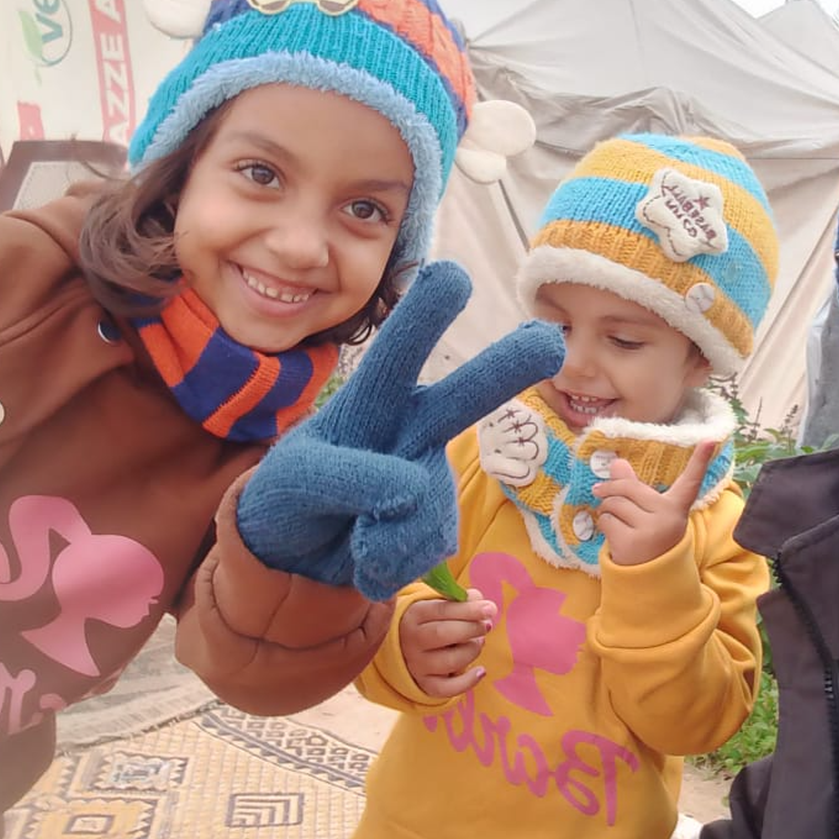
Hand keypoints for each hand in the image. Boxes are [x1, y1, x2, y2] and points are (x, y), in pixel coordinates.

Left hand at [235, 260, 564, 599]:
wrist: (294, 559)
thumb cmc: (290, 496)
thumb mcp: (294, 480)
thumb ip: (347, 476)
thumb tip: (411, 487)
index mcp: (370, 402)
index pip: (395, 354)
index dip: (422, 314)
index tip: (452, 274)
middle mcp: (412, 429)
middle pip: (462, 397)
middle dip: (505, 367)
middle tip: (549, 341)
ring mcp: (431, 476)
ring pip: (429, 505)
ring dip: (386, 536)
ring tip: (350, 539)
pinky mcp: (437, 524)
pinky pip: (428, 547)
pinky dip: (389, 564)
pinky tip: (368, 556)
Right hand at [400, 590, 495, 697]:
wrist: (408, 646)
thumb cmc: (434, 620)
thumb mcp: (443, 604)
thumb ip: (464, 601)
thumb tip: (485, 606)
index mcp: (415, 614)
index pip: (443, 610)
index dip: (469, 609)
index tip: (490, 608)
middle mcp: (412, 640)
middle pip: (443, 634)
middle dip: (472, 629)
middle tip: (486, 626)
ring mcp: (417, 665)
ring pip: (449, 661)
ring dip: (472, 650)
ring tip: (479, 642)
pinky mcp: (425, 685)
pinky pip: (447, 689)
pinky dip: (468, 681)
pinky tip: (481, 671)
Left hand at [593, 442, 713, 565]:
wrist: (649, 579)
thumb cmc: (648, 537)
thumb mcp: (648, 512)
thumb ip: (633, 486)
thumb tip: (617, 464)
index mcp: (676, 507)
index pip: (691, 481)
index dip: (700, 460)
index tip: (710, 440)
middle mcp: (668, 516)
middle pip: (629, 488)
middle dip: (610, 489)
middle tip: (599, 490)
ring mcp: (651, 530)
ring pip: (614, 504)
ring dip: (605, 509)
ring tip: (616, 521)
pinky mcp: (633, 542)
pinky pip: (607, 520)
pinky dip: (604, 524)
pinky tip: (615, 536)